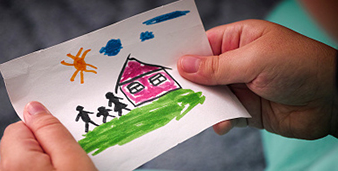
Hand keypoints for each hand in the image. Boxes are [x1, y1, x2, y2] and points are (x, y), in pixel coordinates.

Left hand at [0, 101, 96, 169]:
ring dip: (47, 163)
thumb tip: (33, 107)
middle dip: (46, 147)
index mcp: (16, 160)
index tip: (63, 142)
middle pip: (22, 144)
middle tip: (69, 161)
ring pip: (28, 161)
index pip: (20, 125)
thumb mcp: (72, 159)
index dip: (44, 130)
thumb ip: (51, 131)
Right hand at [177, 19, 337, 139]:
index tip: (163, 65)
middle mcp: (237, 62)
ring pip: (210, 95)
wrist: (332, 100)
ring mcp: (241, 86)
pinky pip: (224, 114)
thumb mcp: (255, 60)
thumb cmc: (299, 66)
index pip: (203, 44)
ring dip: (203, 104)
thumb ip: (217, 67)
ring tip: (192, 110)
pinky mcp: (247, 109)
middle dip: (189, 83)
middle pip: (202, 72)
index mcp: (239, 39)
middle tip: (170, 92)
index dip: (184, 54)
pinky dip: (219, 120)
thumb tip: (184, 65)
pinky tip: (221, 124)